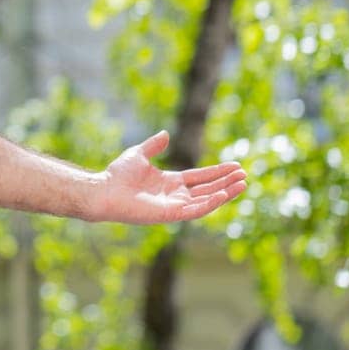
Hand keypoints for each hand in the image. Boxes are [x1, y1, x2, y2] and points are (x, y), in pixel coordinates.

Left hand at [94, 130, 246, 223]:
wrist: (104, 190)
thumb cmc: (117, 175)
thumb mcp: (138, 154)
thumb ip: (154, 145)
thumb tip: (165, 134)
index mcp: (170, 182)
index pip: (201, 177)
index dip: (218, 172)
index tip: (236, 166)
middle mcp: (175, 195)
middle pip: (207, 189)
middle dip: (226, 182)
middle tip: (245, 175)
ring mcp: (174, 206)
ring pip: (206, 200)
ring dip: (224, 193)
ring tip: (242, 184)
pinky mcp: (170, 215)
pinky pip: (195, 210)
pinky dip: (210, 203)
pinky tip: (223, 194)